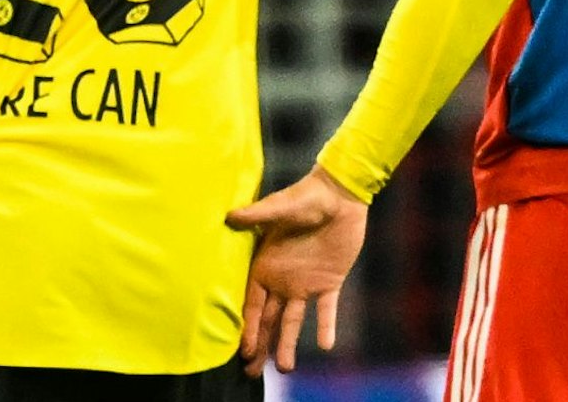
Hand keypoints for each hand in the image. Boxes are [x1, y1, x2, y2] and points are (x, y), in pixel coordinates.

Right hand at [225, 166, 368, 376]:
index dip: (247, 326)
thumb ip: (257, 216)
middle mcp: (281, 279)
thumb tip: (228, 216)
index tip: (242, 349)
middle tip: (251, 371)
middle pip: (268, 319)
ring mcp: (305, 283)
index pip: (252, 303)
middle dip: (260, 344)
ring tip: (286, 369)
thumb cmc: (305, 197)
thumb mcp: (281, 207)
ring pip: (293, 321)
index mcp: (264, 265)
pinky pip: (326, 310)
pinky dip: (326, 326)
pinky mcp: (329, 282)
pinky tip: (327, 346)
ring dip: (288, 344)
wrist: (339, 195)